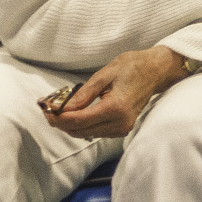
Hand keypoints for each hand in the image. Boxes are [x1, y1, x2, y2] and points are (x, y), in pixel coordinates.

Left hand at [45, 46, 198, 140]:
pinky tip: (76, 112)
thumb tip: (60, 109)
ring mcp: (122, 128)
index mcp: (115, 108)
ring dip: (69, 124)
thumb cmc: (132, 67)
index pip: (77, 121)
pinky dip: (81, 124)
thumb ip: (82, 94)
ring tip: (61, 109)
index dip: (57, 117)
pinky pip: (93, 131)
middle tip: (48, 109)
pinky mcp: (121, 129)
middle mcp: (120, 122)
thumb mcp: (104, 74)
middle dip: (60, 122)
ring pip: (84, 133)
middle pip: (78, 131)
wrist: (157, 71)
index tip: (45, 109)